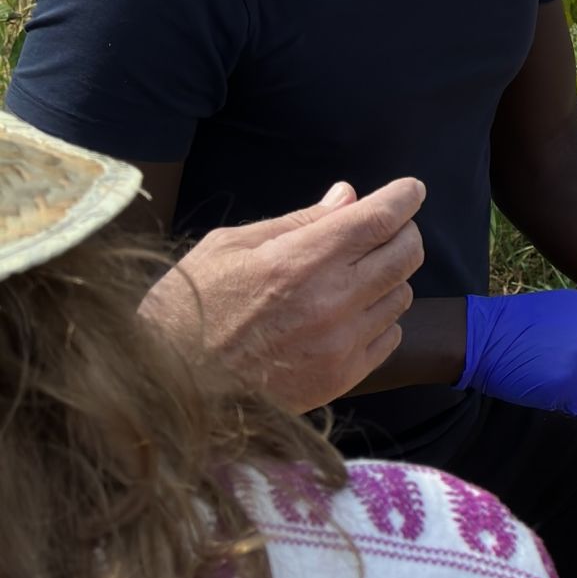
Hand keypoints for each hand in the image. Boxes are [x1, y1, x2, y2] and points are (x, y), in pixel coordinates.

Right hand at [142, 178, 426, 411]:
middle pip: (406, 253)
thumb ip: (298, 221)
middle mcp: (332, 301)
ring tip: (351, 279)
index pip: (381, 218)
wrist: (165, 387)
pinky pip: (389, 336)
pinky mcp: (341, 378)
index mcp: (302, 260)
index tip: (410, 190)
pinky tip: (346, 317)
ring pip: (401, 295)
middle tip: (381, 231)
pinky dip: (379, 319)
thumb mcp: (229, 247)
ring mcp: (341, 343)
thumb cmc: (188, 307)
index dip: (404, 197)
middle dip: (402, 232)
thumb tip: (348, 197)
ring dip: (387, 278)